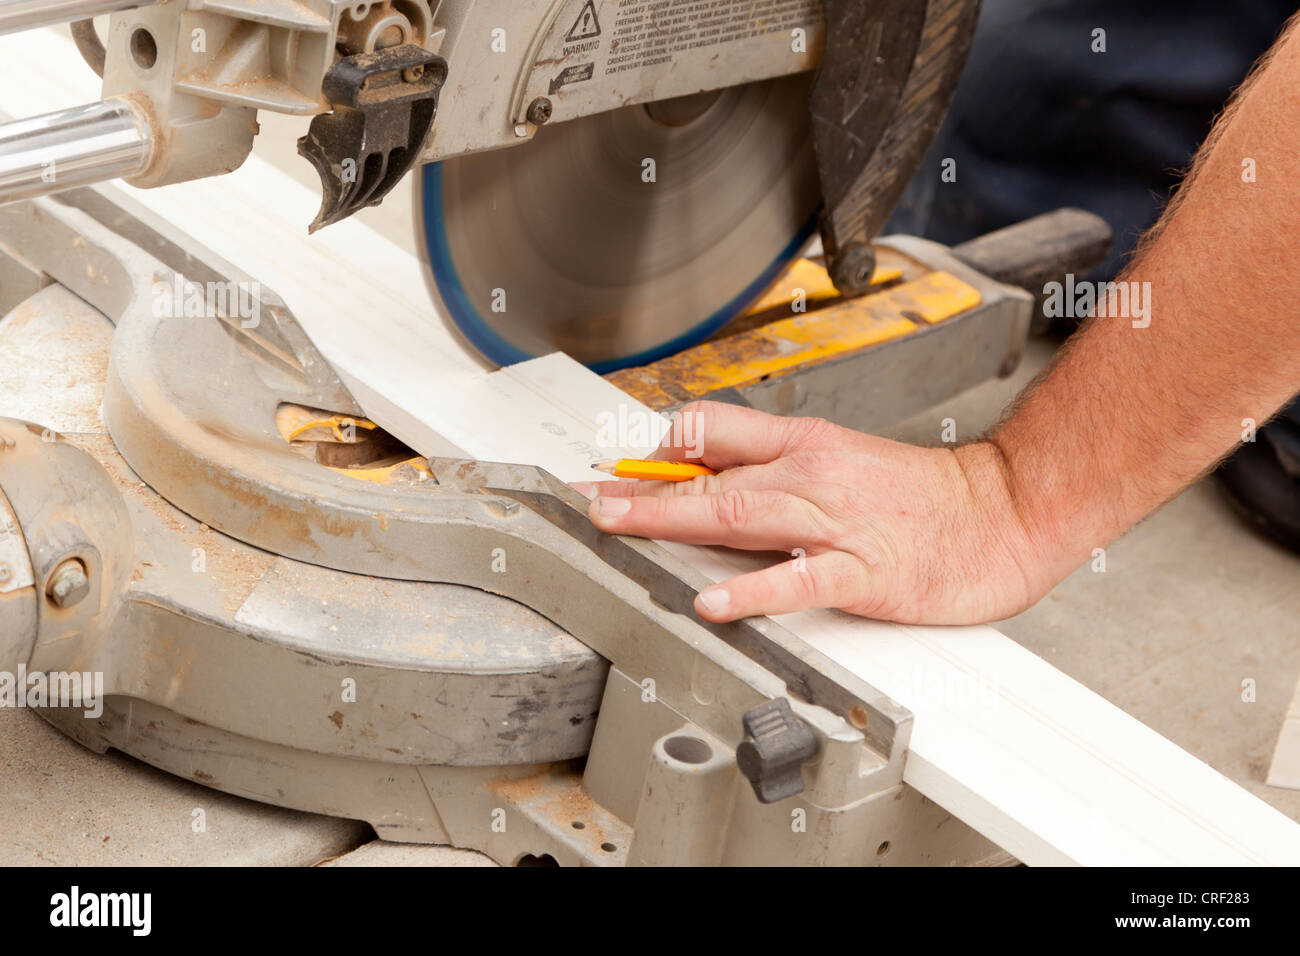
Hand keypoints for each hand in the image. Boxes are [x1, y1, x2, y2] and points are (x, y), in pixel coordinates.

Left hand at [571, 402, 1052, 624]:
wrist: (1002, 512)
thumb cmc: (920, 495)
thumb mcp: (840, 461)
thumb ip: (775, 467)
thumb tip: (706, 475)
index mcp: (804, 443)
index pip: (714, 428)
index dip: (661, 447)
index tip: (617, 470)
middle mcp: (811, 473)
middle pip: (712, 474)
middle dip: (643, 489)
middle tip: (590, 500)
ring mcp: (836, 521)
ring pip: (741, 513)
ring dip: (673, 519)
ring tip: (620, 527)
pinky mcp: (864, 571)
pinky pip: (799, 580)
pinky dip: (753, 592)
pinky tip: (715, 603)